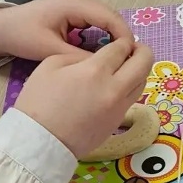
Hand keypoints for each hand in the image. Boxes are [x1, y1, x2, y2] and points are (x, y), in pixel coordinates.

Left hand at [0, 0, 131, 62]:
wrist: (1, 28)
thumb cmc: (23, 36)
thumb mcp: (51, 50)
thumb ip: (80, 56)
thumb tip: (107, 65)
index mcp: (74, 4)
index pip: (110, 17)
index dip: (124, 36)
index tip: (131, 57)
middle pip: (111, 16)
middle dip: (122, 36)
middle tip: (129, 60)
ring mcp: (77, 0)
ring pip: (106, 17)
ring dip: (114, 35)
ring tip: (121, 57)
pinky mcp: (74, 7)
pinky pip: (97, 19)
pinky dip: (104, 32)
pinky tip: (106, 49)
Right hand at [14, 37, 154, 158]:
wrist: (39, 141)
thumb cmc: (38, 101)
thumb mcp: (51, 64)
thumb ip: (78, 56)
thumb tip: (96, 58)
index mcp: (95, 71)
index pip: (121, 48)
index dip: (123, 41)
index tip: (120, 41)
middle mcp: (114, 88)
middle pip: (144, 63)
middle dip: (142, 51)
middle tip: (133, 49)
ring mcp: (119, 108)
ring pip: (142, 82)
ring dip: (138, 70)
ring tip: (126, 67)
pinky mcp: (117, 122)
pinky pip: (131, 98)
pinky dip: (129, 87)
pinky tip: (116, 86)